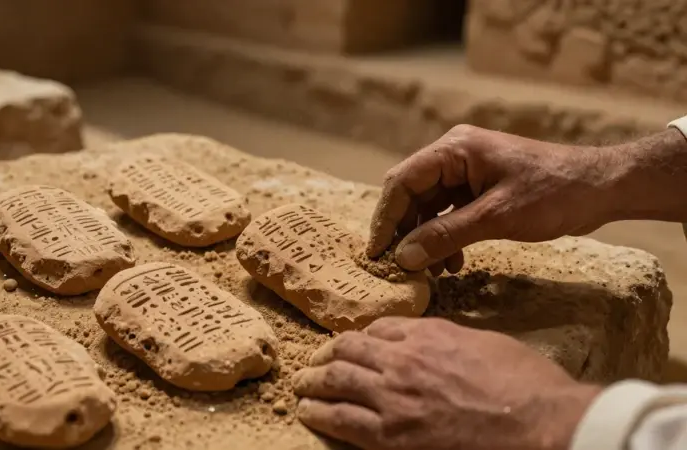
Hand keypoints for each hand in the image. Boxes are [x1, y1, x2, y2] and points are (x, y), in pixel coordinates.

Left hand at [293, 317, 600, 449]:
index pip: (378, 328)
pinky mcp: (393, 435)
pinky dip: (319, 413)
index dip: (361, 337)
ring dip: (314, 381)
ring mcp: (394, 396)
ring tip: (301, 385)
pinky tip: (307, 412)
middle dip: (327, 355)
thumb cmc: (527, 384)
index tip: (354, 345)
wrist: (541, 423)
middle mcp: (404, 358)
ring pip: (337, 379)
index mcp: (429, 334)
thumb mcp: (487, 343)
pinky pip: (341, 419)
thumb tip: (435, 346)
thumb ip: (451, 340)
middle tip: (315, 363)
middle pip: (349, 349)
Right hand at [368, 125, 620, 273]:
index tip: (377, 253)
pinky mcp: (480, 189)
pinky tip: (452, 263)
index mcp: (454, 150)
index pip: (402, 181)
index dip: (385, 218)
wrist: (602, 188)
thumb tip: (403, 258)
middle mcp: (454, 156)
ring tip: (428, 272)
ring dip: (426, 239)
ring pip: (429, 207)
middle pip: (411, 195)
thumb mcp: (495, 217)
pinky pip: (449, 213)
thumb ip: (445, 235)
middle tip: (398, 268)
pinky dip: (446, 237)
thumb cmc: (553, 194)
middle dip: (405, 232)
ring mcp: (467, 172)